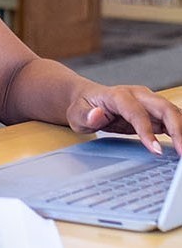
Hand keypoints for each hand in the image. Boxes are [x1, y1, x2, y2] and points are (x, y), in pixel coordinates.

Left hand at [66, 84, 181, 155]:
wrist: (87, 98)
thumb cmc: (82, 107)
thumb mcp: (75, 114)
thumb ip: (85, 115)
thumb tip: (97, 114)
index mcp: (118, 95)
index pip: (136, 111)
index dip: (147, 130)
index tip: (155, 150)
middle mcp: (137, 95)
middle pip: (163, 107)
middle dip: (177, 129)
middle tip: (181, 152)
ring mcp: (148, 102)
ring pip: (172, 112)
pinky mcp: (154, 112)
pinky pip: (172, 120)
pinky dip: (180, 131)